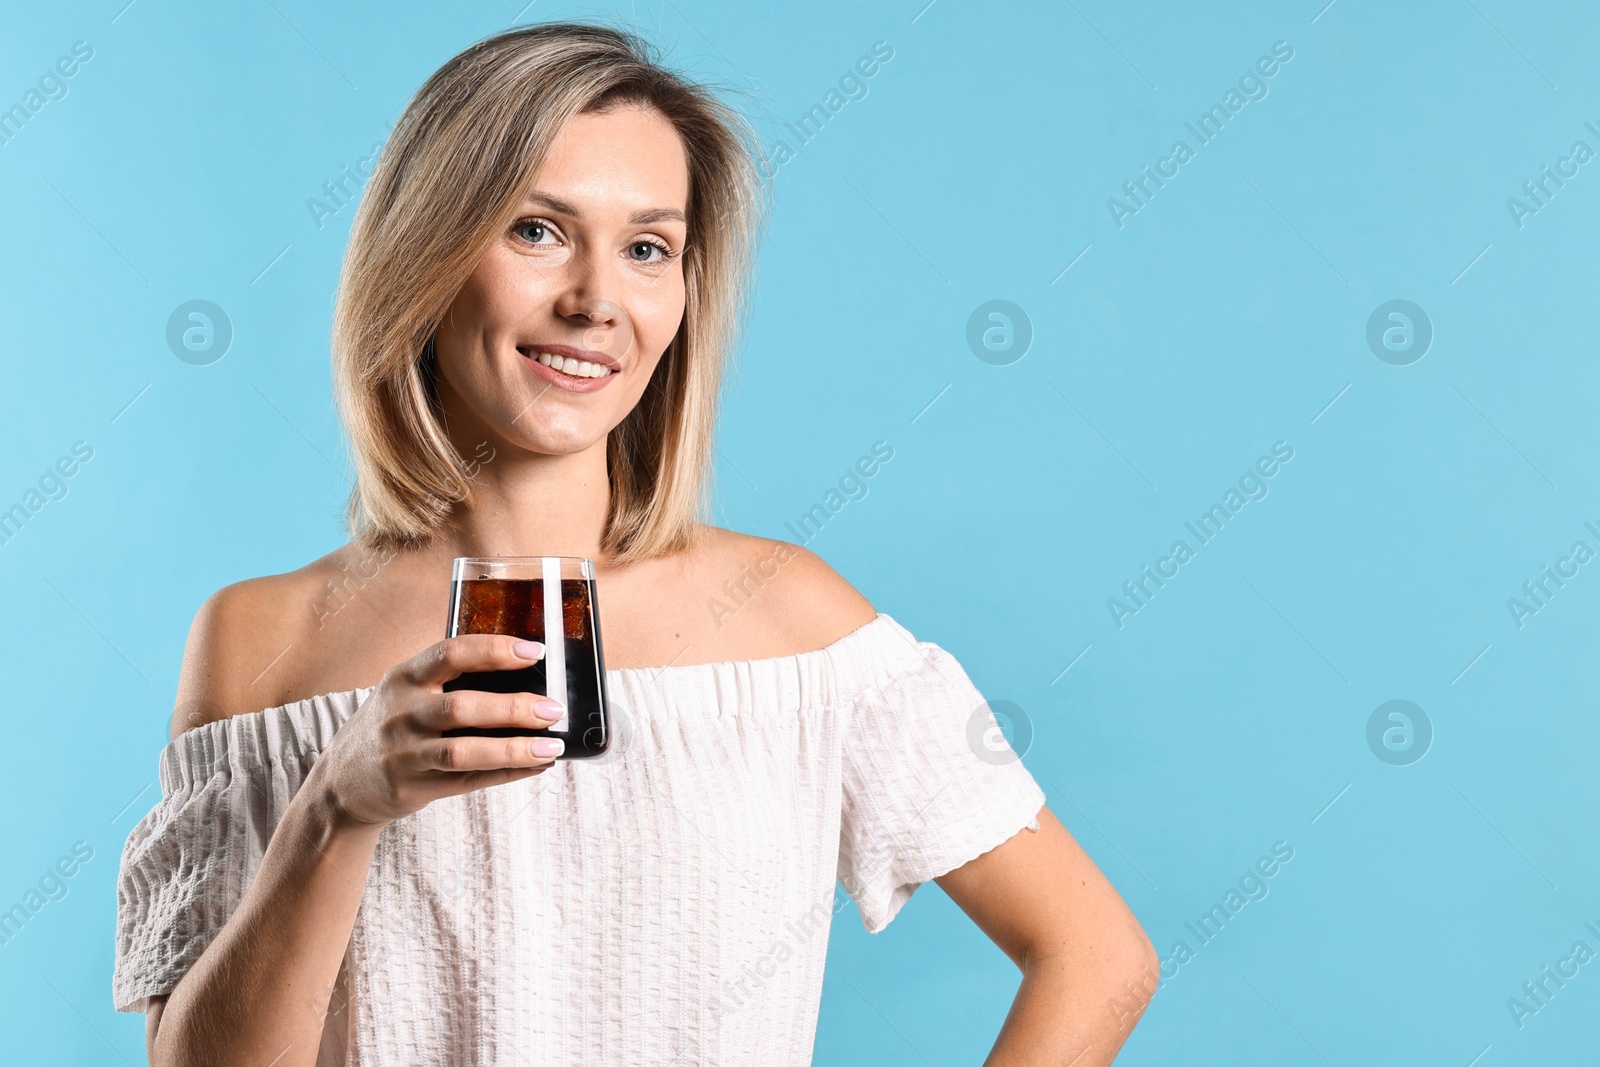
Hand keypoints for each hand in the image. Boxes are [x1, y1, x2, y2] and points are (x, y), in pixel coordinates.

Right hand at [311, 634, 564, 828]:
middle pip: (462, 707)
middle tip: (553, 709)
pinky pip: (466, 782)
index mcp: (403, 678)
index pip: (451, 653)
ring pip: (463, 752)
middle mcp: (401, 714)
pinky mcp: (412, 788)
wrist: (340, 782)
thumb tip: (525, 673)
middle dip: (513, 707)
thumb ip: (449, 679)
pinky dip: (505, 773)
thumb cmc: (391, 725)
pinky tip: (535, 766)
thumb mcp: (405, 691)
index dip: (495, 650)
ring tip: (551, 746)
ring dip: (513, 749)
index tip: (534, 651)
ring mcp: (404, 754)